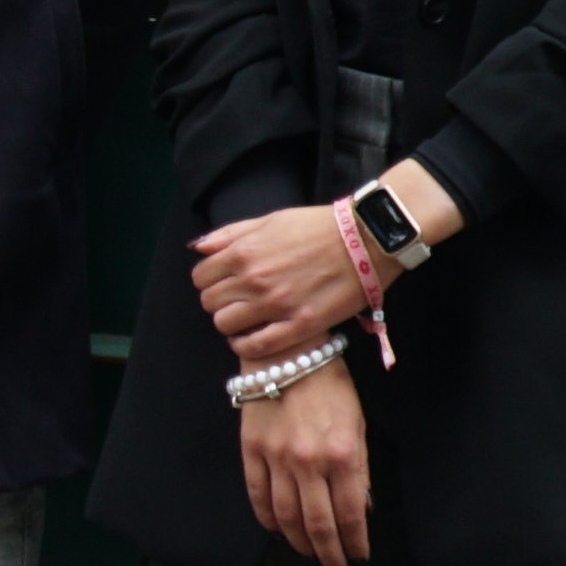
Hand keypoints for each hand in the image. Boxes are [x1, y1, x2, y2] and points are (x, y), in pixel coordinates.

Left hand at [190, 158, 463, 362]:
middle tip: (237, 300)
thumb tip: (199, 248)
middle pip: (210, 303)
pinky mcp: (299, 325)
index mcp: (244, 252)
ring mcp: (276, 305)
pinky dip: (246, 346)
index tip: (223, 283)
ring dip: (232, 323)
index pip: (201, 277)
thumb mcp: (271, 220)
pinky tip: (253, 338)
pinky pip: (256, 346)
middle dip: (219, 301)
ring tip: (248, 318)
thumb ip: (230, 234)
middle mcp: (254, 280)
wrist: (366, 240)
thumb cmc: (319, 227)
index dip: (209, 281)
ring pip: (226, 326)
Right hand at [238, 358, 373, 565]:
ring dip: (299, 542)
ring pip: (287, 517)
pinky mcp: (252, 452)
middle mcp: (309, 462)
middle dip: (329, 552)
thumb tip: (360, 508)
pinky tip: (278, 531)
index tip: (359, 555)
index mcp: (342, 454)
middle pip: (318, 524)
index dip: (355, 541)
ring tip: (309, 554)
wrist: (287, 352)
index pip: (350, 514)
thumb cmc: (330, 384)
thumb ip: (359, 468)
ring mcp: (277, 458)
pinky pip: (258, 496)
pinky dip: (267, 520)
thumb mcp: (358, 424)